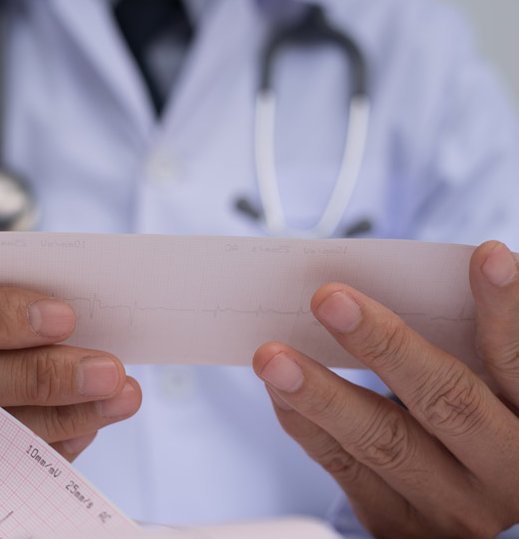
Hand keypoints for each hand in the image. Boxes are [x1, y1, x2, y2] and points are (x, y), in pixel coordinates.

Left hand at [253, 241, 518, 538]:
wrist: (464, 503)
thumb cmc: (471, 417)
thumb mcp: (485, 386)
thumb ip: (463, 345)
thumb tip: (385, 287)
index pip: (516, 361)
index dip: (504, 310)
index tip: (486, 256)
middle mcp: (502, 471)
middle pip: (446, 402)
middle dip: (384, 345)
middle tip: (329, 299)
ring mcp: (449, 505)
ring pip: (382, 442)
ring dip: (320, 392)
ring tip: (273, 356)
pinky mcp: (396, 524)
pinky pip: (344, 468)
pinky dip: (306, 423)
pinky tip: (279, 389)